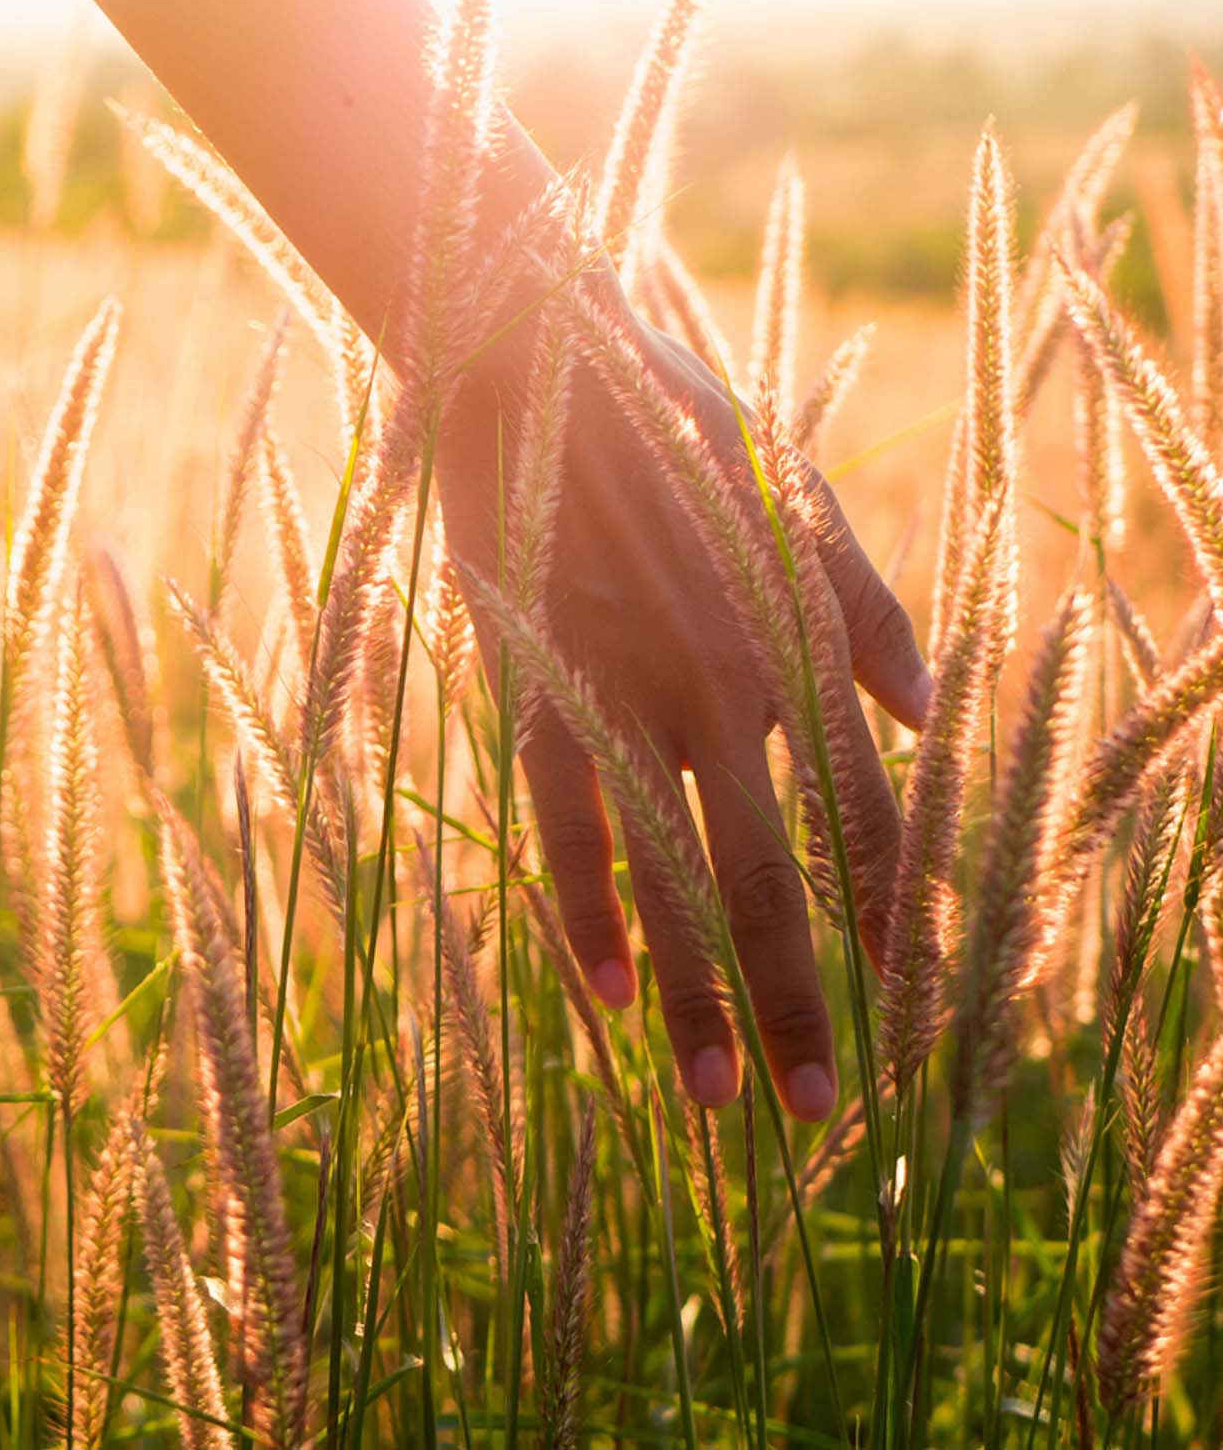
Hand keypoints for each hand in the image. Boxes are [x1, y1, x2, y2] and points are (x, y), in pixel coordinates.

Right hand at [436, 303, 929, 1123]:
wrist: (541, 358)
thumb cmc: (678, 424)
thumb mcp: (799, 496)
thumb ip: (866, 609)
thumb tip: (928, 720)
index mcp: (794, 639)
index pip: (860, 807)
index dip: (889, 908)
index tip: (908, 996)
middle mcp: (723, 684)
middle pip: (774, 870)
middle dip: (800, 996)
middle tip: (822, 1108)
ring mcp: (626, 689)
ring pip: (672, 872)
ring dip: (698, 992)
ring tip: (713, 1098)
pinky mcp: (537, 683)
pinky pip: (565, 821)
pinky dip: (586, 910)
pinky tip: (604, 992)